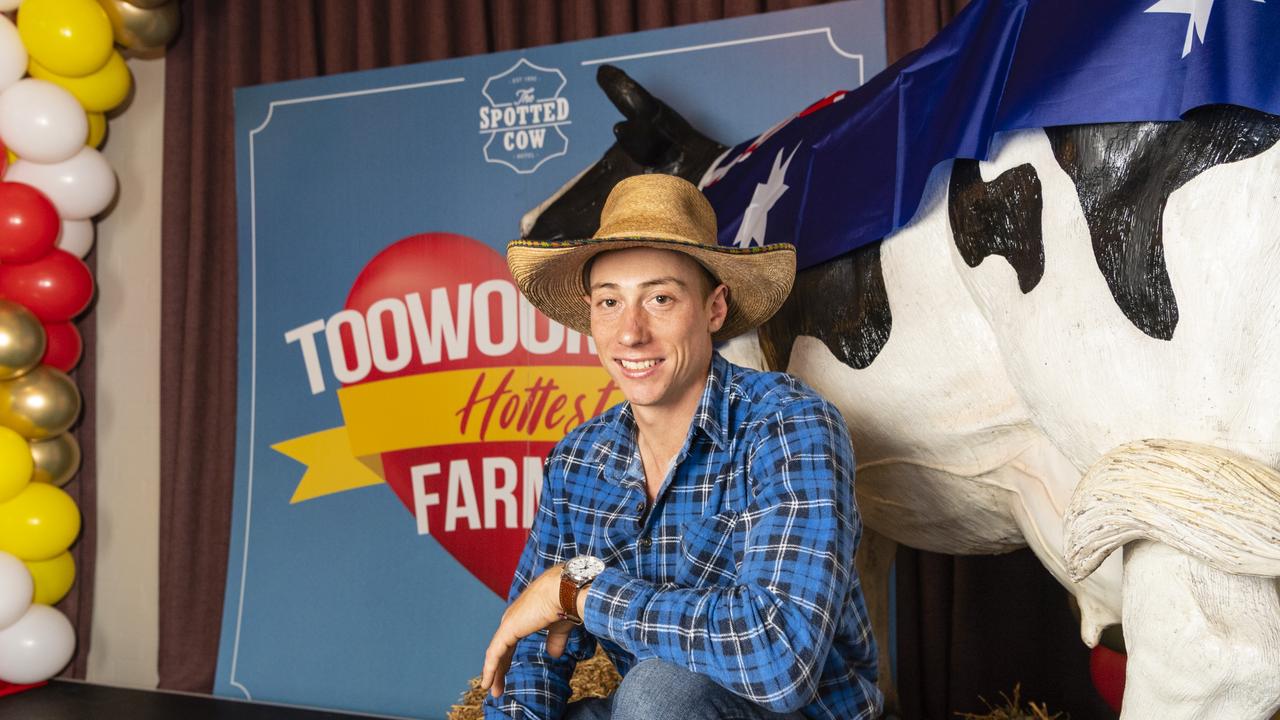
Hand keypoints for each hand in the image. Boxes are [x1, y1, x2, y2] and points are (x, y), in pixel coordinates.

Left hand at [481, 565, 576, 697]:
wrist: (566, 590)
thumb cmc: (566, 602)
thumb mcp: (560, 626)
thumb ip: (555, 640)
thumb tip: (553, 654)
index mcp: (524, 616)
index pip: (510, 641)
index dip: (507, 658)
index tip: (505, 674)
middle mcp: (513, 618)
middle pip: (501, 648)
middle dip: (499, 669)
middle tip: (496, 687)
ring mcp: (509, 623)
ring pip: (496, 653)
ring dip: (493, 673)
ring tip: (493, 691)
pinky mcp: (508, 629)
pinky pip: (495, 654)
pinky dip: (490, 669)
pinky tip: (488, 683)